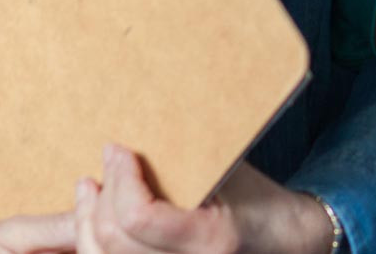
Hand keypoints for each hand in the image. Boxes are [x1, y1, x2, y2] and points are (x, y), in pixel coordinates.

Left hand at [76, 152, 328, 253]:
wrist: (289, 243)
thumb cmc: (260, 201)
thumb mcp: (229, 170)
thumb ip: (180, 159)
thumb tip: (130, 133)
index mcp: (211, 239)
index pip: (139, 217)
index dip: (120, 179)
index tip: (116, 149)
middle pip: (113, 242)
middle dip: (97, 200)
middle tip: (104, 164)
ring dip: (86, 224)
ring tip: (88, 191)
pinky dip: (95, 244)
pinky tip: (92, 223)